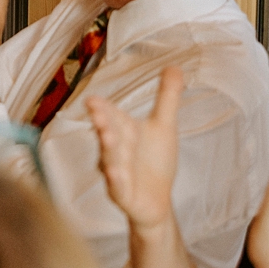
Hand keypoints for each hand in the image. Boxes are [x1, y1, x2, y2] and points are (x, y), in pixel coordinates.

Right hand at [86, 65, 184, 233]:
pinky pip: (117, 186)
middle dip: (102, 123)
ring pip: (110, 159)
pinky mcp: (122, 193)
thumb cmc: (155, 161)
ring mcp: (116, 171)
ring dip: (108, 148)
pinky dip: (116, 179)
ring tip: (106, 136)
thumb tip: (174, 66)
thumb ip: (167, 97)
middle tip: (96, 111)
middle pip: (107, 134)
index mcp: (123, 131)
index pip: (112, 116)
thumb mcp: (164, 126)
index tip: (93, 100)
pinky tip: (115, 173)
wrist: (157, 201)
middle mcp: (115, 150)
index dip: (102, 109)